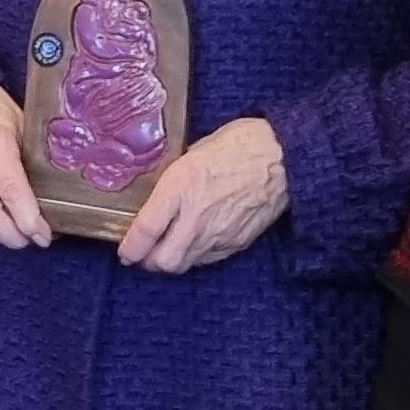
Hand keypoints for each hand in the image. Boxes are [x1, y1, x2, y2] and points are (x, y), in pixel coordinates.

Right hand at [0, 79, 50, 247]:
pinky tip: (10, 220)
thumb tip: (63, 190)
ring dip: (5, 233)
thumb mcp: (24, 124)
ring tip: (29, 233)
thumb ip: (36, 156)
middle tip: (38, 240)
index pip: (10, 189)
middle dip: (13, 236)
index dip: (28, 218)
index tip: (45, 234)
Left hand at [116, 117, 287, 272]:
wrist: (285, 158)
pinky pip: (207, 260)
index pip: (146, 230)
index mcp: (181, 187)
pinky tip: (193, 243)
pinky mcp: (237, 242)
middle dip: (148, 262)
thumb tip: (160, 194)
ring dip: (171, 261)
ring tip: (166, 250)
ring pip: (185, 264)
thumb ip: (174, 179)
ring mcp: (218, 233)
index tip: (124, 251)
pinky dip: (195, 257)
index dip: (130, 246)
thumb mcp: (193, 152)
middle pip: (163, 261)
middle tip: (142, 253)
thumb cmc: (240, 145)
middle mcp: (196, 217)